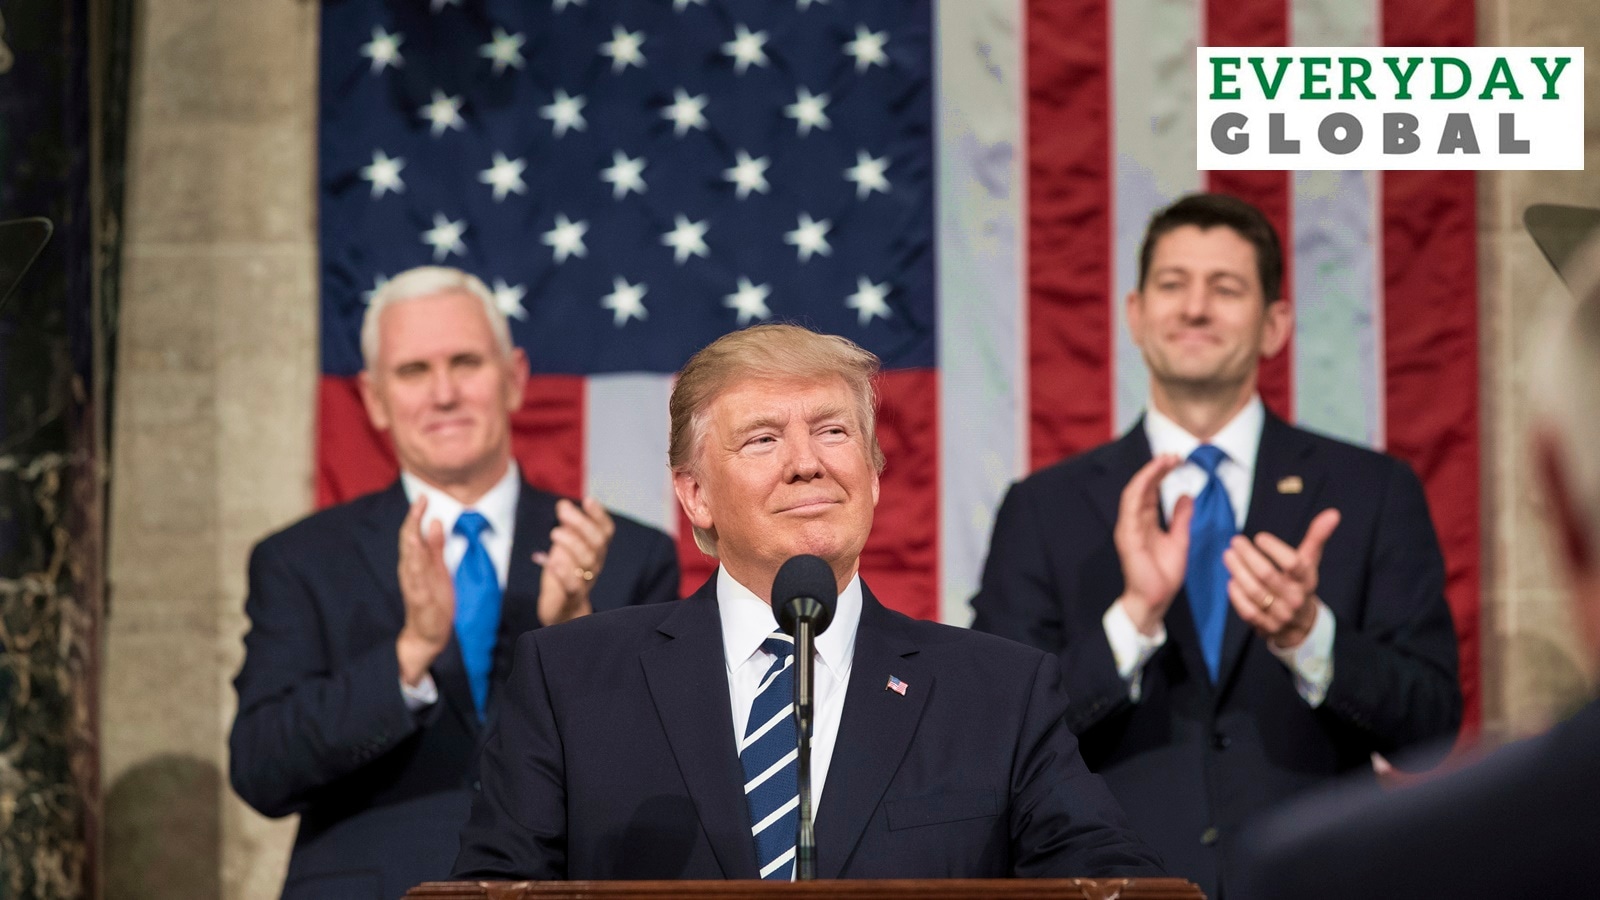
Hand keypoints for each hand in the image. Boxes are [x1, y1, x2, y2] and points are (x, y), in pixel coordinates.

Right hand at [396, 495, 454, 684]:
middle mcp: (411, 571)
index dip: (416, 515)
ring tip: (414, 528)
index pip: (413, 533)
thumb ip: (436, 545)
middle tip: (419, 502)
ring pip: (409, 562)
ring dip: (411, 545)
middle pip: (409, 543)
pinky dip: (416, 575)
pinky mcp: (419, 602)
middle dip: (413, 522)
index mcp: (416, 561)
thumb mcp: (438, 567)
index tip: (423, 497)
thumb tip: (435, 520)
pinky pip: (416, 586)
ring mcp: (414, 586)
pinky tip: (416, 566)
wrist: (428, 632)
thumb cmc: (433, 598)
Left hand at [533, 497, 615, 626]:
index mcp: (596, 551)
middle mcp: (595, 565)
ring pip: (587, 561)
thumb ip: (567, 528)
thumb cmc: (564, 575)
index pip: (605, 531)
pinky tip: (551, 559)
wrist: (562, 612)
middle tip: (562, 512)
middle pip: (597, 543)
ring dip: (571, 543)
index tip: (587, 500)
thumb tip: (564, 505)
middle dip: (581, 523)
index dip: (599, 515)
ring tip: (555, 533)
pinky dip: (563, 571)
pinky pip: (573, 585)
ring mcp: (585, 581)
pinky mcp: (571, 597)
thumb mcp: (566, 548)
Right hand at [1114, 454, 1193, 634]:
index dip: (1160, 474)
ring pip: (1134, 492)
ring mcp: (1128, 527)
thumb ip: (1180, 518)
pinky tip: (1150, 477)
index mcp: (1145, 522)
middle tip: (1172, 455)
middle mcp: (1133, 521)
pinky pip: (1130, 507)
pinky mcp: (1127, 535)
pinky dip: (1139, 489)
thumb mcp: (1179, 540)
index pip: (1150, 491)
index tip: (1176, 460)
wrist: (1154, 600)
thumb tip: (1186, 495)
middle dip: (1156, 468)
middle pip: (1142, 487)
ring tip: (1164, 460)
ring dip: (1148, 474)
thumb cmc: (1163, 575)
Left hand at [1223, 508, 1341, 648]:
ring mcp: (1279, 614)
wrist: (1301, 625)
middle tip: (1236, 541)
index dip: (1275, 549)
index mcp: (1306, 581)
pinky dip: (1236, 595)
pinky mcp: (1265, 626)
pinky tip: (1231, 580)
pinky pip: (1247, 610)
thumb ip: (1316, 538)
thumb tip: (1333, 513)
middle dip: (1248, 556)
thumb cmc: (1300, 584)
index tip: (1260, 537)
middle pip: (1268, 575)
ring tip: (1228, 555)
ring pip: (1254, 592)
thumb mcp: (1310, 563)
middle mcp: (1294, 598)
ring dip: (1238, 571)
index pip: (1293, 563)